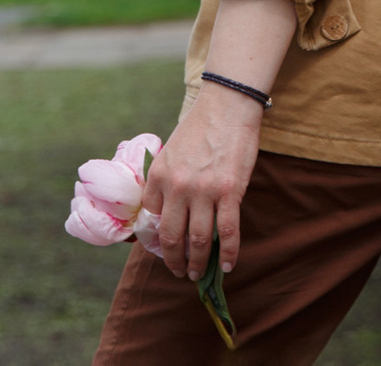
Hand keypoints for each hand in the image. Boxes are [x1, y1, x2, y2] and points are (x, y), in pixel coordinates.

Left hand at [140, 81, 261, 280]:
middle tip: (180, 272)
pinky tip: (227, 266)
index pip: (150, 219)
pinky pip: (227, 232)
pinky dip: (228, 254)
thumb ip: (165, 180)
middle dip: (174, 261)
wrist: (226, 106)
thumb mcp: (170, 152)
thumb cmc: (199, 128)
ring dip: (198, 263)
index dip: (156, 240)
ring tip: (199, 274)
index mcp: (158, 176)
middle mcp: (177, 187)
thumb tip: (164, 211)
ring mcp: (204, 191)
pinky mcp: (230, 191)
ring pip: (198, 240)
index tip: (164, 251)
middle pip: (171, 237)